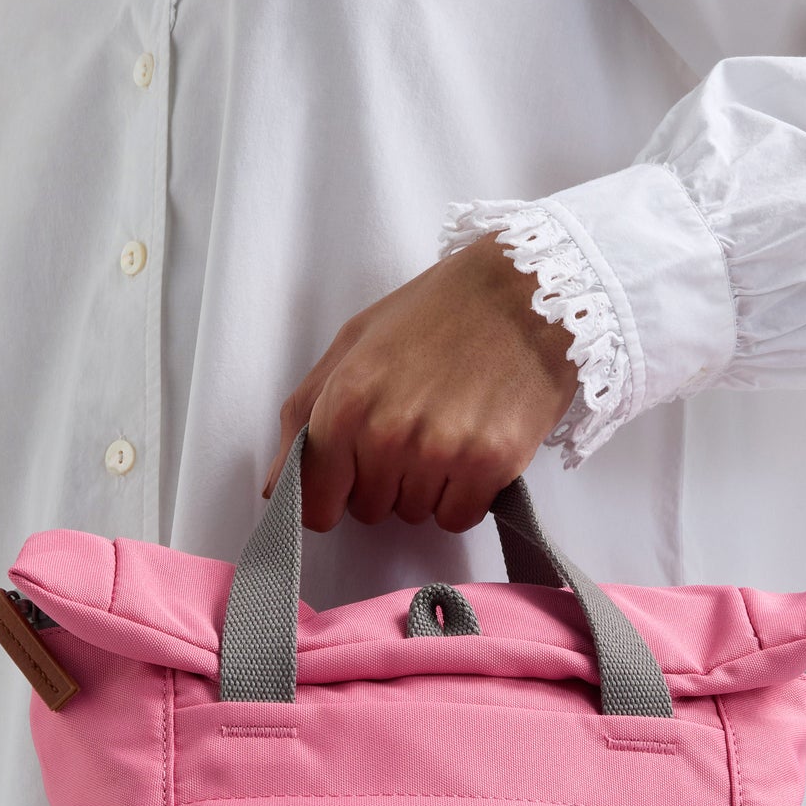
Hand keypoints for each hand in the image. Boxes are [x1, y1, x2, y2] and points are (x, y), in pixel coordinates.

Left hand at [269, 232, 577, 534]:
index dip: (332, 493)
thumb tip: (275, 488)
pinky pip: (458, 516)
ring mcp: (441, 452)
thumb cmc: (437, 311)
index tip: (351, 474)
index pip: (315, 505)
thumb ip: (305, 415)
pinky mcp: (491, 464)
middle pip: (368, 510)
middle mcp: (389, 434)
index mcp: (344, 403)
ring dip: (426, 484)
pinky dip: (464, 493)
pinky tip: (474, 445)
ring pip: (414, 514)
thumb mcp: (354, 343)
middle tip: (415, 424)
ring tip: (449, 425)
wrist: (529, 290)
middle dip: (383, 480)